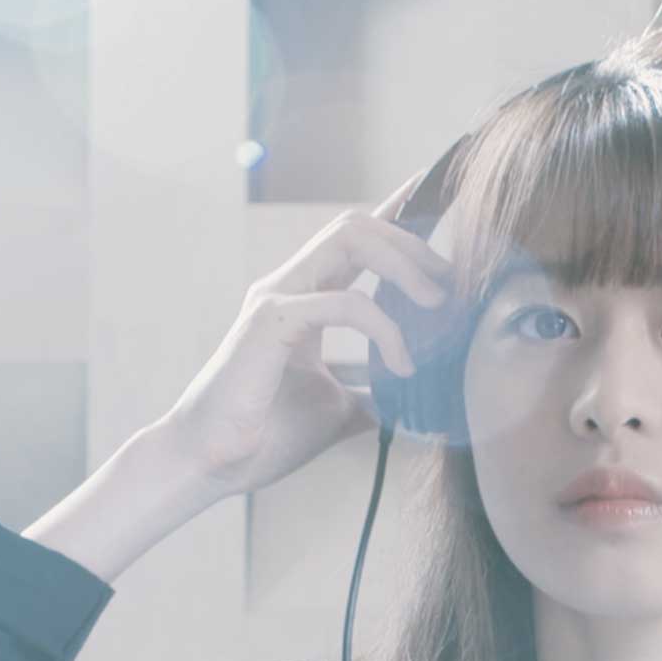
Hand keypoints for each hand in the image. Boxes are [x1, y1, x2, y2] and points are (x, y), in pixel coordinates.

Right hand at [155, 170, 450, 497]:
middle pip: (358, 225)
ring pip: (348, 238)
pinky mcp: (269, 323)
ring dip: (402, 264)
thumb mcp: (339, 410)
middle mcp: (290, 287)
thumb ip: (373, 394)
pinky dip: (383, 328)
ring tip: (435, 304)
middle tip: (450, 281)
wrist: (211, 465)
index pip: (354, 241)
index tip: (434, 195)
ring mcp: (276, 299)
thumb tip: (417, 403)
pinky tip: (403, 364)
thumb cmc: (265, 436)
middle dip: (412, 242)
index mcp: (306, 300)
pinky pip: (341, 302)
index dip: (394, 212)